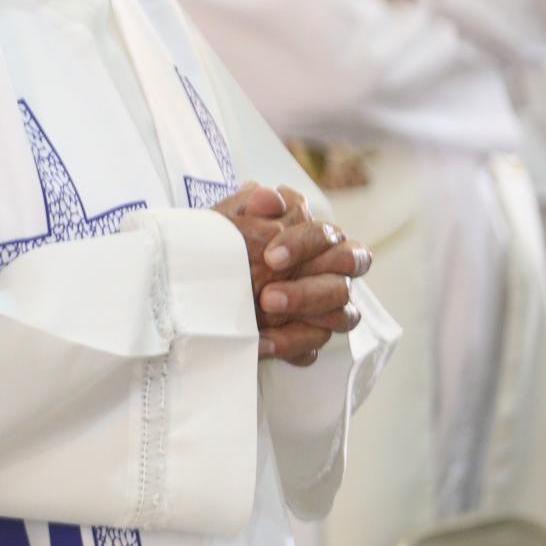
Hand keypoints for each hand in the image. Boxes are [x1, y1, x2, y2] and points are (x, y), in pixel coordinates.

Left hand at [213, 183, 368, 365]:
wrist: (202, 275)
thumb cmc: (229, 240)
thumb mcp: (234, 218)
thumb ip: (253, 204)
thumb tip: (267, 196)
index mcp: (321, 240)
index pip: (329, 239)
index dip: (304, 246)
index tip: (270, 257)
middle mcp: (333, 274)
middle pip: (342, 284)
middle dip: (307, 292)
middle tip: (268, 296)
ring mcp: (327, 308)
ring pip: (342, 317)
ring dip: (303, 319)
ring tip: (264, 317)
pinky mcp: (309, 337)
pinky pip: (314, 349)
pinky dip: (291, 347)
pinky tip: (262, 344)